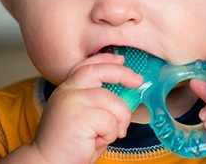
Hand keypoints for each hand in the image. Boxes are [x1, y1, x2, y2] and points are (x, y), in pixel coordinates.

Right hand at [0, 53, 142, 163]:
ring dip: (118, 121)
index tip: (121, 60)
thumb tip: (125, 93)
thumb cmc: (70, 145)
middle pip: (99, 72)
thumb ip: (98, 103)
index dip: (105, 60)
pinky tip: (95, 142)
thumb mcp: (84, 116)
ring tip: (106, 135)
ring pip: (112, 101)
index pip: (87, 66)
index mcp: (67, 90)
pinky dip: (110, 134)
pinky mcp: (79, 117)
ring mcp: (72, 102)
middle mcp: (67, 92)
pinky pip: (110, 121)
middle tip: (137, 81)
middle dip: (122, 74)